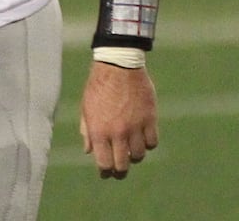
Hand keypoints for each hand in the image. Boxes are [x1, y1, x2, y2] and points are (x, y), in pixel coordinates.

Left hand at [80, 61, 159, 178]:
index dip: (105, 171)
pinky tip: (142, 138)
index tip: (106, 173)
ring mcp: (135, 127)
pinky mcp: (150, 120)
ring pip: (139, 155)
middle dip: (120, 171)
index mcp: (99, 130)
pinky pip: (152, 143)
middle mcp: (117, 132)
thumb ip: (87, 130)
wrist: (118, 65)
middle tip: (119, 170)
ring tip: (130, 149)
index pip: (104, 163)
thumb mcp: (86, 106)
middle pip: (123, 165)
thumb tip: (88, 151)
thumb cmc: (98, 85)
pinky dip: (148, 143)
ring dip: (134, 155)